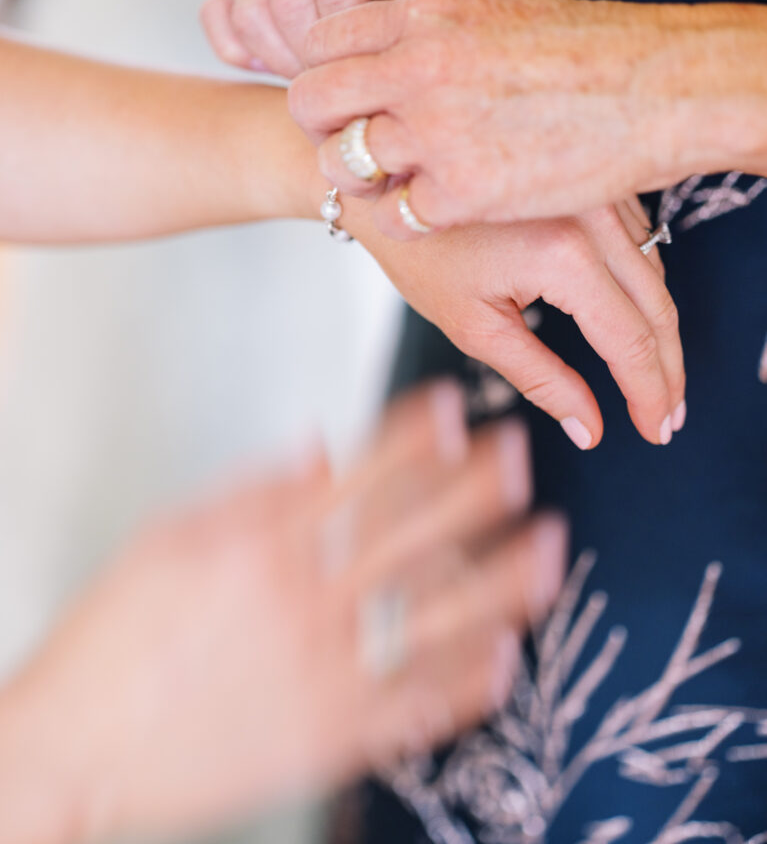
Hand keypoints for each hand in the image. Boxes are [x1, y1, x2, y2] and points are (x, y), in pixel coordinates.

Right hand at [0, 384, 564, 843]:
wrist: (82, 746)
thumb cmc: (117, 638)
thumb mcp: (171, 538)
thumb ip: (253, 490)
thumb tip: (319, 449)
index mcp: (261, 543)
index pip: (358, 471)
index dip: (414, 433)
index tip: (454, 405)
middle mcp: (303, 599)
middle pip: (412, 529)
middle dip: (475, 485)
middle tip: (518, 451)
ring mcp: (324, 670)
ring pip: (437, 615)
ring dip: (502, 577)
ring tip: (550, 544)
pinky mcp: (331, 734)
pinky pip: (417, 705)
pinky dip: (469, 681)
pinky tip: (509, 655)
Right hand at [201, 0, 471, 78]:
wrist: (423, 20)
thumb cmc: (439, 34)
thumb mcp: (442, 33)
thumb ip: (412, 39)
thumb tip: (362, 81)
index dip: (345, 44)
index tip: (366, 74)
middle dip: (309, 58)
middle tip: (338, 87)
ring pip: (251, 7)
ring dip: (278, 58)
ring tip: (314, 80)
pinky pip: (219, 13)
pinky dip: (237, 50)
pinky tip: (273, 70)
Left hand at [291, 0, 766, 231]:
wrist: (654, 89)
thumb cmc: (585, 49)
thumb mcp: (492, 12)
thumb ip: (428, 32)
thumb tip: (389, 51)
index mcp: (423, 17)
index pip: (320, 42)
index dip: (321, 74)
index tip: (343, 100)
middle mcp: (416, 70)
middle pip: (310, 102)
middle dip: (320, 128)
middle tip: (351, 145)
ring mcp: (437, 133)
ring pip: (342, 163)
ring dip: (359, 179)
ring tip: (394, 181)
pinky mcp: (464, 194)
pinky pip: (395, 215)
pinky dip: (407, 220)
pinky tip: (434, 212)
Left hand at [344, 199, 685, 447]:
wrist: (392, 184)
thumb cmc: (420, 254)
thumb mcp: (474, 326)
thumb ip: (540, 380)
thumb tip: (590, 429)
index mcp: (562, 254)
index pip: (630, 339)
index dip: (649, 393)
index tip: (656, 432)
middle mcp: (591, 216)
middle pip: (657, 307)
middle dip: (668, 371)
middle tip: (667, 421)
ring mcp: (597, 192)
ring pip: (655, 273)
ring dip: (661, 330)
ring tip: (658, 381)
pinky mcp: (592, 184)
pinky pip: (639, 242)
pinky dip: (645, 288)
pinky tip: (638, 323)